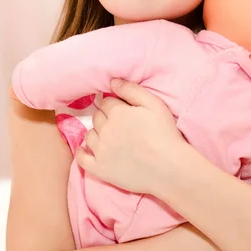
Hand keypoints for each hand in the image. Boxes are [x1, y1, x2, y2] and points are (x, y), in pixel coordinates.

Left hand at [75, 79, 186, 195]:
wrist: (168, 168)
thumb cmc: (165, 134)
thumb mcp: (154, 105)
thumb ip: (132, 90)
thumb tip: (112, 81)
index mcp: (117, 113)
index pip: (107, 102)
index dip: (116, 105)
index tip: (125, 111)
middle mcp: (104, 130)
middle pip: (97, 117)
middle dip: (106, 118)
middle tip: (121, 124)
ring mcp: (100, 151)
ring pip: (89, 135)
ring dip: (97, 133)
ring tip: (109, 137)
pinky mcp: (100, 169)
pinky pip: (81, 159)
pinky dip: (81, 153)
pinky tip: (85, 150)